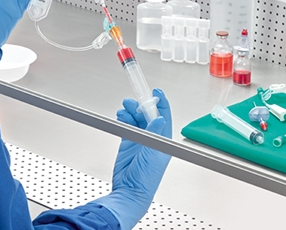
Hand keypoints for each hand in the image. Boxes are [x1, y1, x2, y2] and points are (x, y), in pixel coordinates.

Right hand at [94, 88, 171, 228]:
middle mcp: (153, 139)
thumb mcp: (152, 154)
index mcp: (163, 140)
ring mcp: (140, 141)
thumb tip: (160, 119)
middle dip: (141, 105)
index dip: (160, 102)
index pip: (164, 116)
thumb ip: (154, 135)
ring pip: (136, 119)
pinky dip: (124, 119)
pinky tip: (121, 116)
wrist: (130, 192)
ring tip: (125, 106)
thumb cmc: (146, 180)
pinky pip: (127, 126)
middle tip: (133, 100)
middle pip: (148, 115)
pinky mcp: (128, 144)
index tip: (155, 91)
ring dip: (131, 111)